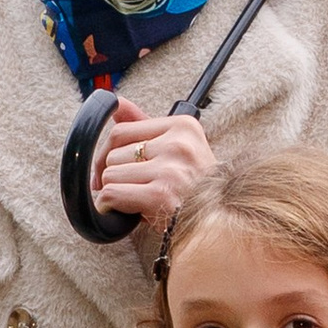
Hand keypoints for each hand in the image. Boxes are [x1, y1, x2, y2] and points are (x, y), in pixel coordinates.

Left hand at [90, 101, 215, 230]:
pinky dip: (109, 205)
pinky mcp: (160, 194)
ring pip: (110, 174)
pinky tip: (122, 212)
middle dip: (114, 175)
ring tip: (137, 201)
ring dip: (114, 192)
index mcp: (184, 127)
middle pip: (114, 154)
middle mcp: (178, 144)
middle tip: (130, 190)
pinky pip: (112, 194)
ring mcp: (170, 169)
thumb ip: (145, 126)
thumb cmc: (194, 190)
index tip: (110, 168)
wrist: (218, 224)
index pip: (122, 130)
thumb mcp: (176, 150)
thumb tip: (115, 102)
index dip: (108, 152)